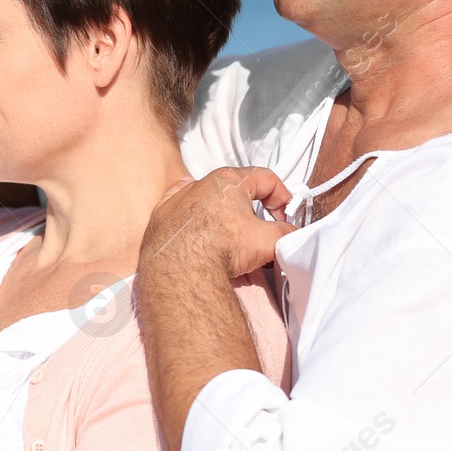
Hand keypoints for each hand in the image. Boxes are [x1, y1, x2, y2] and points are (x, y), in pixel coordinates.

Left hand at [142, 167, 294, 280]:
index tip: (284, 216)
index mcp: (228, 180)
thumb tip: (290, 235)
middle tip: (260, 231)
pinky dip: (193, 220)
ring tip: (231, 240)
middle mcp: (199, 183)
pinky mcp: (161, 217)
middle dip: (252, 210)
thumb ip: (286, 234)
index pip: (266, 178)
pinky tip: (199, 231)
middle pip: (236, 191)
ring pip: (207, 201)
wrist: (180, 272)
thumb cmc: (221, 248)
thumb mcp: (268, 241)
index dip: (282, 197)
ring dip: (222, 216)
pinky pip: (182, 212)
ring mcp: (177, 199)